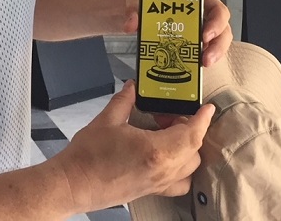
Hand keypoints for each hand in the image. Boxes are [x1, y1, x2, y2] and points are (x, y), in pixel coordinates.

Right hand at [52, 82, 213, 212]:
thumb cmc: (88, 157)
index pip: (191, 134)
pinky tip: (166, 157)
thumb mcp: (107, 120)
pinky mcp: (151, 191)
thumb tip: (132, 87)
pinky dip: (181, 169)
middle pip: (193, 150)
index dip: (202, 119)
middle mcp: (162, 170)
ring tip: (168, 134)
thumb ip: (124, 100)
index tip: (207, 108)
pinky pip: (179, 183)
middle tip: (170, 115)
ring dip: (187, 149)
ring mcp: (158, 184)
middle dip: (188, 129)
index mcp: (156, 150)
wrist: (74, 184)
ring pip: (189, 167)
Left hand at [120, 0, 232, 67]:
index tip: (206, 34)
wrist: (134, 4)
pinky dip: (199, 60)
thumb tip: (132, 23)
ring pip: (216, 42)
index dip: (216, 22)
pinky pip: (201, 51)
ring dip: (213, 54)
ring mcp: (197, 29)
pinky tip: (193, 68)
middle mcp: (200, 14)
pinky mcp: (190, 42)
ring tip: (203, 64)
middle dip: (217, 45)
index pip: (216, 8)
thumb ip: (134, 8)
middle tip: (206, 58)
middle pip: (221, 29)